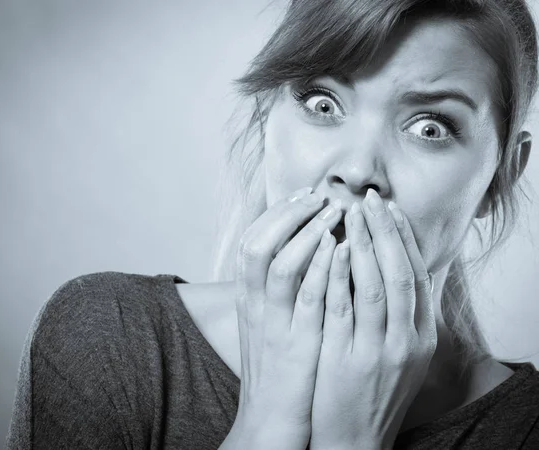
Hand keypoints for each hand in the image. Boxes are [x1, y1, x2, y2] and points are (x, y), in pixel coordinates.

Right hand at [221, 187, 342, 449]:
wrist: (270, 420)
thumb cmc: (278, 368)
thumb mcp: (270, 323)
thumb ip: (280, 290)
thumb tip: (303, 254)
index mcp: (248, 298)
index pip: (252, 241)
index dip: (278, 214)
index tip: (304, 195)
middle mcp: (253, 305)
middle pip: (257, 242)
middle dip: (289, 213)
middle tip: (318, 193)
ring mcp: (271, 323)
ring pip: (278, 262)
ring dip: (306, 231)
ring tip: (332, 210)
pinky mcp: (294, 343)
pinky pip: (304, 296)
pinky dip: (319, 266)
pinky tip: (340, 245)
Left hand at [309, 189, 437, 449]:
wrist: (356, 440)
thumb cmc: (374, 389)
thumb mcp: (400, 354)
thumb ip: (401, 314)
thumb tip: (391, 267)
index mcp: (422, 336)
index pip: (418, 275)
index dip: (404, 238)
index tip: (391, 209)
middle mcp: (407, 341)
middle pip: (400, 273)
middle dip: (385, 232)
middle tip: (370, 199)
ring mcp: (378, 351)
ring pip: (376, 286)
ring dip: (365, 245)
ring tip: (352, 213)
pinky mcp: (347, 359)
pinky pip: (344, 310)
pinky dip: (340, 276)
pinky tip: (333, 249)